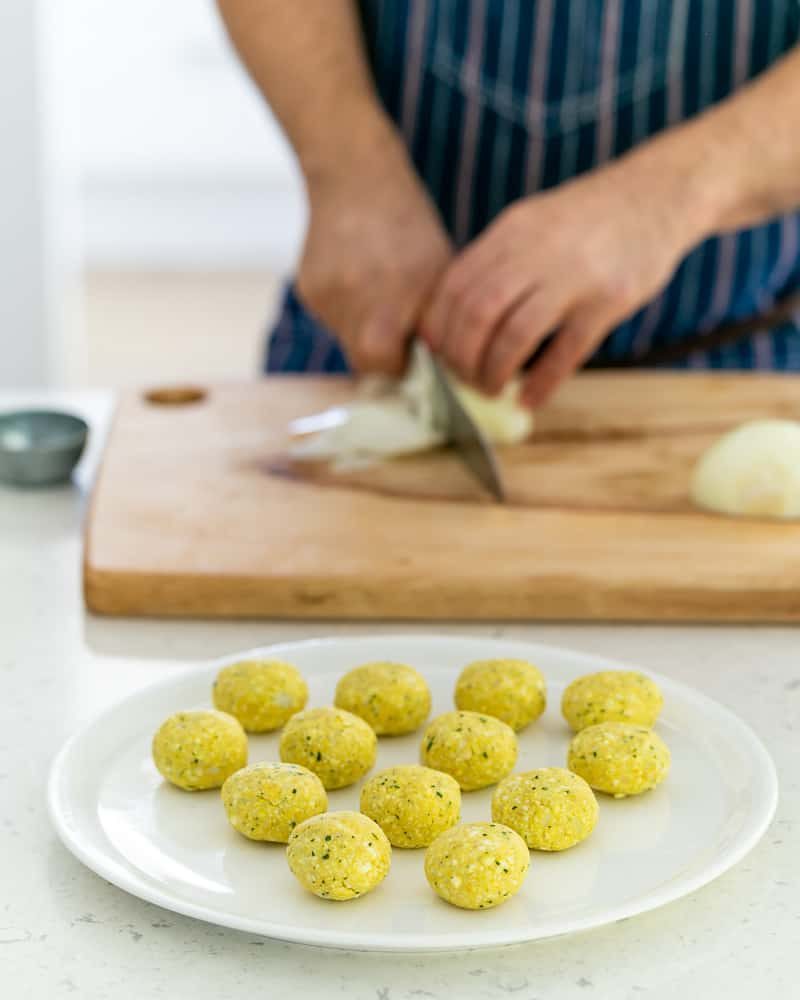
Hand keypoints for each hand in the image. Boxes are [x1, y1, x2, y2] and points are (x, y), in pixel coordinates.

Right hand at [297, 145, 451, 374]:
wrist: (355, 177)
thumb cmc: (409, 227)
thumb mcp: (438, 275)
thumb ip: (434, 324)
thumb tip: (434, 364)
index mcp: (388, 302)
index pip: (383, 365)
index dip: (400, 363)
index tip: (412, 348)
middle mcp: (351, 303)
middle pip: (362, 358)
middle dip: (382, 350)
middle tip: (399, 325)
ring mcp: (324, 298)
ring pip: (347, 337)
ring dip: (365, 325)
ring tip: (378, 287)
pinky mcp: (307, 290)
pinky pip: (332, 316)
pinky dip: (347, 307)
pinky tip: (357, 275)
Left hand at [421, 158, 701, 405]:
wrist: (656, 194)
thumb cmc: (587, 219)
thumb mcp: (532, 223)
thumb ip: (496, 261)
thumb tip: (453, 315)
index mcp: (511, 231)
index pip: (455, 286)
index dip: (440, 328)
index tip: (438, 354)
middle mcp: (537, 250)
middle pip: (477, 313)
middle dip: (462, 356)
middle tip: (463, 379)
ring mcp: (575, 275)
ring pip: (515, 335)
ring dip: (495, 372)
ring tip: (492, 389)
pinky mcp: (608, 301)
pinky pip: (566, 352)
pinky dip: (542, 383)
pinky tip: (530, 399)